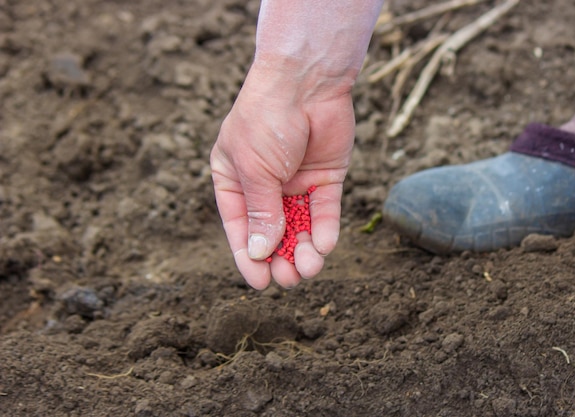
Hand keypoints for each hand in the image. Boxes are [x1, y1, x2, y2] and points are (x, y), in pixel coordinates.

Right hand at [210, 65, 355, 288]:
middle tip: (289, 279)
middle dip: (280, 259)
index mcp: (234, 181)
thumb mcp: (254, 170)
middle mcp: (265, 186)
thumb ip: (260, 213)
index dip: (249, 257)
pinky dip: (325, 230)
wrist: (307, 81)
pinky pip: (325, 211)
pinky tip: (324, 246)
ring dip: (305, 250)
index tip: (260, 283)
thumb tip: (259, 254)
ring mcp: (296, 182)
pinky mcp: (326, 178)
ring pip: (301, 227)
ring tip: (309, 268)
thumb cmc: (266, 120)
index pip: (239, 227)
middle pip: (272, 233)